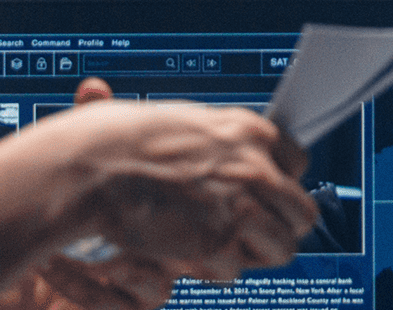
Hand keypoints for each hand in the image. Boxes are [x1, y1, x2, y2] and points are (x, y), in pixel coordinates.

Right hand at [57, 98, 317, 283]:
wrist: (91, 167)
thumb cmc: (123, 141)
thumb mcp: (185, 122)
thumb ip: (222, 141)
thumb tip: (247, 155)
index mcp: (250, 130)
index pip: (298, 161)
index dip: (279, 181)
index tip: (264, 191)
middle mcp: (255, 167)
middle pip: (301, 213)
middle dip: (279, 226)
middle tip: (250, 232)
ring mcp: (239, 207)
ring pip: (281, 249)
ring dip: (252, 253)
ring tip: (219, 247)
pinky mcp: (214, 244)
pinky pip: (235, 271)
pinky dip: (214, 269)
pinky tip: (190, 254)